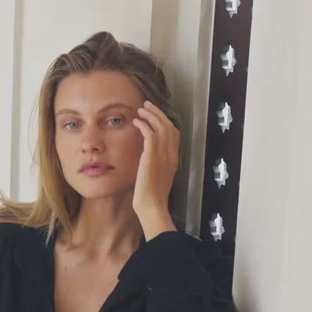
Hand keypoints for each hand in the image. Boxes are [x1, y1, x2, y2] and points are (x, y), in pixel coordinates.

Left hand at [131, 101, 179, 223]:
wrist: (152, 206)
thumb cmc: (152, 197)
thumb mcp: (158, 177)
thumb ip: (156, 164)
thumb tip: (148, 157)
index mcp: (174, 159)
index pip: (174, 133)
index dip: (165, 121)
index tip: (155, 115)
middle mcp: (171, 154)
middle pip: (169, 125)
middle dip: (158, 113)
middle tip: (147, 105)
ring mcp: (163, 154)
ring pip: (160, 126)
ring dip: (150, 115)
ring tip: (140, 109)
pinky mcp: (152, 156)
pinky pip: (150, 133)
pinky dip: (143, 124)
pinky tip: (136, 121)